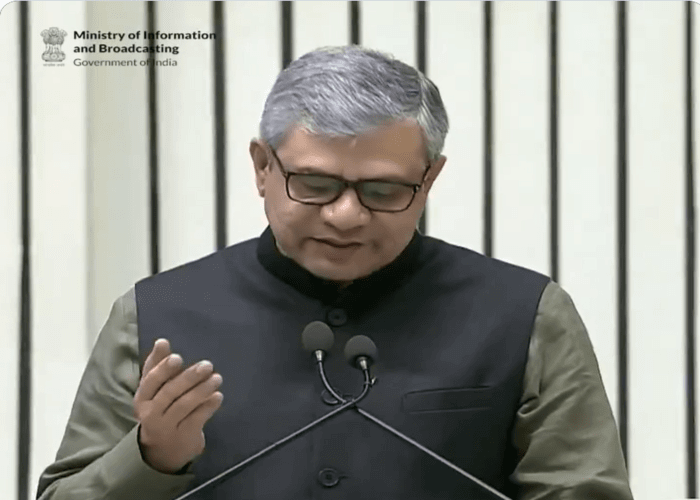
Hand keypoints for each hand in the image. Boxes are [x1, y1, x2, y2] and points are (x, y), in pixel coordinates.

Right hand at [134, 338, 223, 473]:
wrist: (161, 453)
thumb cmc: (159, 411)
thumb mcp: (153, 391)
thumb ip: (156, 365)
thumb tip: (162, 341)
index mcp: (142, 398)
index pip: (150, 382)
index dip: (164, 369)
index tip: (178, 357)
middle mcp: (151, 414)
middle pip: (170, 393)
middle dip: (189, 377)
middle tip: (207, 365)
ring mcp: (167, 427)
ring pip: (184, 405)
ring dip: (202, 389)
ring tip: (217, 378)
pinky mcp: (184, 437)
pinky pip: (197, 419)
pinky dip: (208, 406)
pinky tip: (218, 396)